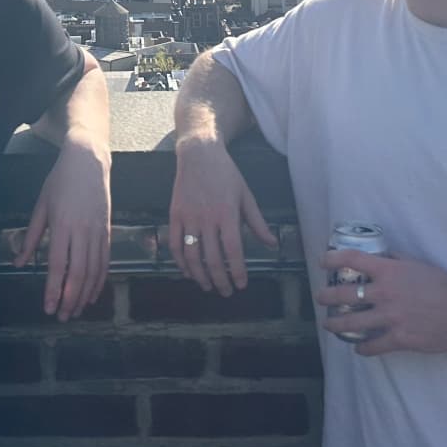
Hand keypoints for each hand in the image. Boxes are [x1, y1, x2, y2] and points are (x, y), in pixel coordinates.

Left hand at [15, 139, 110, 319]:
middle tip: (63, 317)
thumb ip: (31, 237)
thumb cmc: (60, 181)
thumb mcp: (40, 206)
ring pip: (94, 271)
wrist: (89, 161)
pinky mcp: (108, 230)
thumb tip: (19, 263)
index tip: (49, 308)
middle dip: (70, 299)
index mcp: (62, 225)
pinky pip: (105, 261)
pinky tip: (93, 293)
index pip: (58, 266)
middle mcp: (83, 231)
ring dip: (86, 294)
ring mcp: (98, 231)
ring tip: (77, 310)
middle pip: (78, 274)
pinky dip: (100, 280)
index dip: (54, 290)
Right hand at [168, 136, 274, 295]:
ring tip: (208, 286)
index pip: (233, 250)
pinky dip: (180, 262)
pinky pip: (175, 244)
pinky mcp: (175, 215)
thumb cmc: (226, 173)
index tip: (241, 285)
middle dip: (220, 280)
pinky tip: (188, 271)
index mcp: (227, 213)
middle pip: (212, 258)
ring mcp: (188, 217)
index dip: (237, 271)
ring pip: (191, 255)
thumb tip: (271, 244)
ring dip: (200, 276)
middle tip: (226, 292)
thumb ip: (257, 222)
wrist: (199, 154)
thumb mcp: (246, 195)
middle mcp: (207, 218)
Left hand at [315, 249, 446, 357]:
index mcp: (389, 271)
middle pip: (344, 294)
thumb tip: (379, 257)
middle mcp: (385, 293)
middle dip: (326, 296)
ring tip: (327, 325)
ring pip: (352, 323)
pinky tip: (358, 348)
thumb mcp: (417, 264)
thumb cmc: (443, 284)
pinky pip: (373, 346)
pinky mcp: (399, 339)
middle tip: (319, 298)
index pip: (353, 259)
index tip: (322, 262)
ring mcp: (390, 318)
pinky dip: (362, 348)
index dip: (333, 259)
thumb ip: (395, 260)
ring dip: (335, 324)